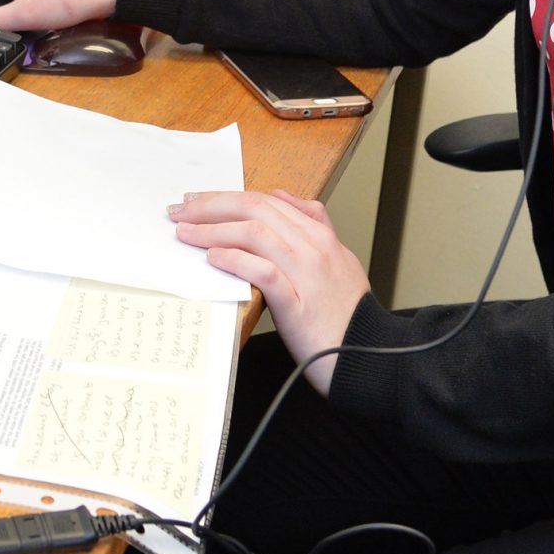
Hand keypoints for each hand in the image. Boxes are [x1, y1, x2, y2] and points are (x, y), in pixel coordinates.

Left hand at [170, 190, 368, 395]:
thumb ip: (312, 225)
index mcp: (320, 237)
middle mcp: (314, 248)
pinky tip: (213, 258)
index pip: (266, 201)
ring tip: (186, 233)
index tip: (197, 201)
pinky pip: (264, 273)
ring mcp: (308, 275)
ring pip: (256, 234)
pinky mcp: (299, 305)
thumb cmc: (346, 315)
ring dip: (214, 230)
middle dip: (213, 206)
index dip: (227, 197)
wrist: (372, 356)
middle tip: (181, 210)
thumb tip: (281, 197)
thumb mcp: (337, 260)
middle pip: (256, 210)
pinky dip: (236, 261)